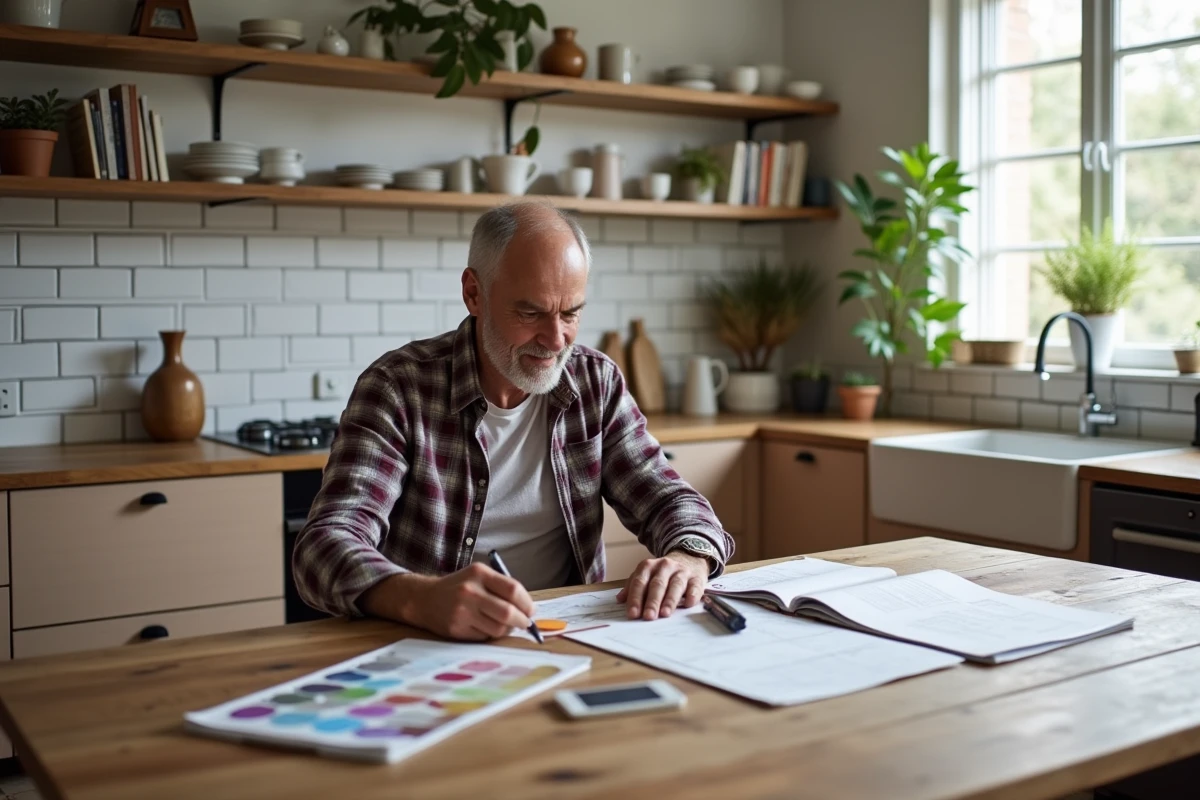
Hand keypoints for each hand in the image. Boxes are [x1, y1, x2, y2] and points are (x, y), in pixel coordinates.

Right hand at [360, 564, 534, 640]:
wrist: (423, 599)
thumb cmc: (458, 587)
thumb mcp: (478, 576)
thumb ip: (502, 587)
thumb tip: (529, 609)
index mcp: (479, 574)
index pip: (513, 589)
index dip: (527, 603)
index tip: (531, 610)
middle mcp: (470, 591)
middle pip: (507, 612)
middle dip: (522, 621)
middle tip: (525, 623)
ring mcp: (462, 611)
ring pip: (498, 628)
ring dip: (507, 629)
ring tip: (504, 624)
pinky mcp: (456, 628)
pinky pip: (484, 637)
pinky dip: (490, 634)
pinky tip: (485, 626)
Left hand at [616, 551, 708, 620]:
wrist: (688, 558)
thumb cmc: (663, 573)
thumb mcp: (646, 575)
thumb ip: (633, 586)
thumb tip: (619, 600)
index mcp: (648, 566)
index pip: (640, 582)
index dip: (636, 598)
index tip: (633, 614)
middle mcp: (664, 566)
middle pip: (657, 584)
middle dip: (652, 602)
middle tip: (648, 617)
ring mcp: (681, 571)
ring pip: (675, 585)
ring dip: (670, 600)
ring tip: (665, 614)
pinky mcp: (696, 578)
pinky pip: (694, 586)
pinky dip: (692, 595)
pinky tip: (688, 604)